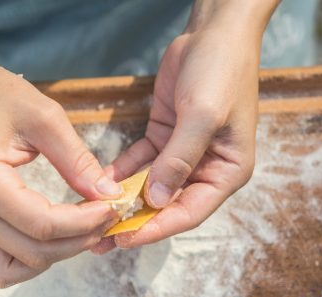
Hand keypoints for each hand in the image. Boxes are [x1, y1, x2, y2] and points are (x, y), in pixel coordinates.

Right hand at [0, 58, 120, 286]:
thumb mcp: (44, 117)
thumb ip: (77, 160)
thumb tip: (109, 194)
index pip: (43, 225)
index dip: (85, 223)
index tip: (113, 206)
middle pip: (34, 253)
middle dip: (78, 240)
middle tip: (107, 216)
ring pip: (14, 269)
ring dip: (55, 255)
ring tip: (83, 227)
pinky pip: (0, 263)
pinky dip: (31, 258)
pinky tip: (56, 233)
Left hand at [93, 1, 275, 252]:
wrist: (214, 33)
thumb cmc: (221, 73)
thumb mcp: (203, 116)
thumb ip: (179, 159)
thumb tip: (154, 199)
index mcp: (227, 172)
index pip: (189, 212)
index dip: (157, 228)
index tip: (125, 238)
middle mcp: (207, 169)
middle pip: (168, 205)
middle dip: (136, 220)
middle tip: (100, 238)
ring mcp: (184, 154)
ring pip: (151, 187)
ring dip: (125, 201)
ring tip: (94, 218)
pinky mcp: (165, 137)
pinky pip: (141, 162)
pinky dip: (122, 172)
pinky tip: (98, 182)